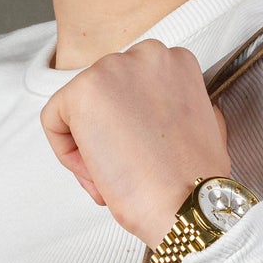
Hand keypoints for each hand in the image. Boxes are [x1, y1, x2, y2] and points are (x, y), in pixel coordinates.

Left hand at [40, 39, 232, 247]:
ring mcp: (113, 69)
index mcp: (177, 62)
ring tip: (117, 177)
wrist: (189, 208)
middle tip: (128, 171)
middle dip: (110, 134)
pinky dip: (66, 153)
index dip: (135, 127)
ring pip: (80, 107)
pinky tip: (98, 174)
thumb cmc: (198, 185)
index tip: (143, 155)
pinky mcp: (84, 92)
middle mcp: (146, 54)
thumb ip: (185, 109)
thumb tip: (171, 113)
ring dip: (91, 145)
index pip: (133, 87)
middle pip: (106, 95)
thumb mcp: (208, 130)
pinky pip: (54, 120)